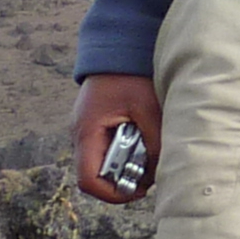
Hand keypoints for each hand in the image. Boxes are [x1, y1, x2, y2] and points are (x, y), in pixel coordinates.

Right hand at [71, 73, 161, 200]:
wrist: (119, 44)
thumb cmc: (131, 74)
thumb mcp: (149, 110)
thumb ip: (154, 144)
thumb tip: (159, 173)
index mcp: (87, 132)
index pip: (88, 180)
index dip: (112, 194)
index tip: (137, 191)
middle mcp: (80, 134)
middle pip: (94, 175)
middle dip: (121, 180)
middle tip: (148, 174)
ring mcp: (85, 128)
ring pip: (99, 162)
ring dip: (123, 165)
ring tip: (147, 154)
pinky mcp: (94, 123)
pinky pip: (104, 147)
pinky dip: (122, 151)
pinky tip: (141, 140)